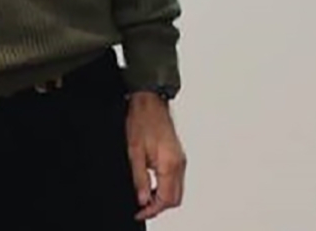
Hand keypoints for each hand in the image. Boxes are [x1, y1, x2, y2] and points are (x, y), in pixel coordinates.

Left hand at [126, 92, 186, 219]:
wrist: (150, 103)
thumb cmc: (142, 122)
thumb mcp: (134, 152)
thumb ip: (139, 178)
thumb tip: (141, 197)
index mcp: (169, 164)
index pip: (166, 198)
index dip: (152, 209)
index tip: (140, 212)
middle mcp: (179, 164)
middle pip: (174, 198)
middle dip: (159, 206)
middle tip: (141, 208)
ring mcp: (180, 160)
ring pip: (177, 190)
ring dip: (162, 198)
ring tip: (144, 197)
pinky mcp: (178, 157)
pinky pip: (176, 180)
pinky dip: (165, 187)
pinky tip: (152, 185)